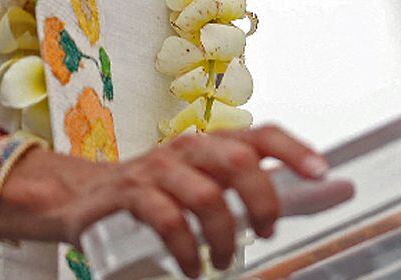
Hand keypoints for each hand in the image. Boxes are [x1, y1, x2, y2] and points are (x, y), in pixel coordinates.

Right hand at [0, 125, 327, 276]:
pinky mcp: (127, 195)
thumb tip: (318, 198)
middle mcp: (188, 149)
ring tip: (225, 260)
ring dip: (224, 234)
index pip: (261, 134)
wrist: (79, 197)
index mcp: (212, 144)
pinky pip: (165, 219)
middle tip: (268, 231)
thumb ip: (250, 193)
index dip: (294, 149)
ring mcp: (157, 169)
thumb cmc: (154, 194)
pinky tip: (193, 267)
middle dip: (263, 199)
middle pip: (238, 161)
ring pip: (205, 194)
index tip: (321, 172)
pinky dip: (186, 249)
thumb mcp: (202, 188)